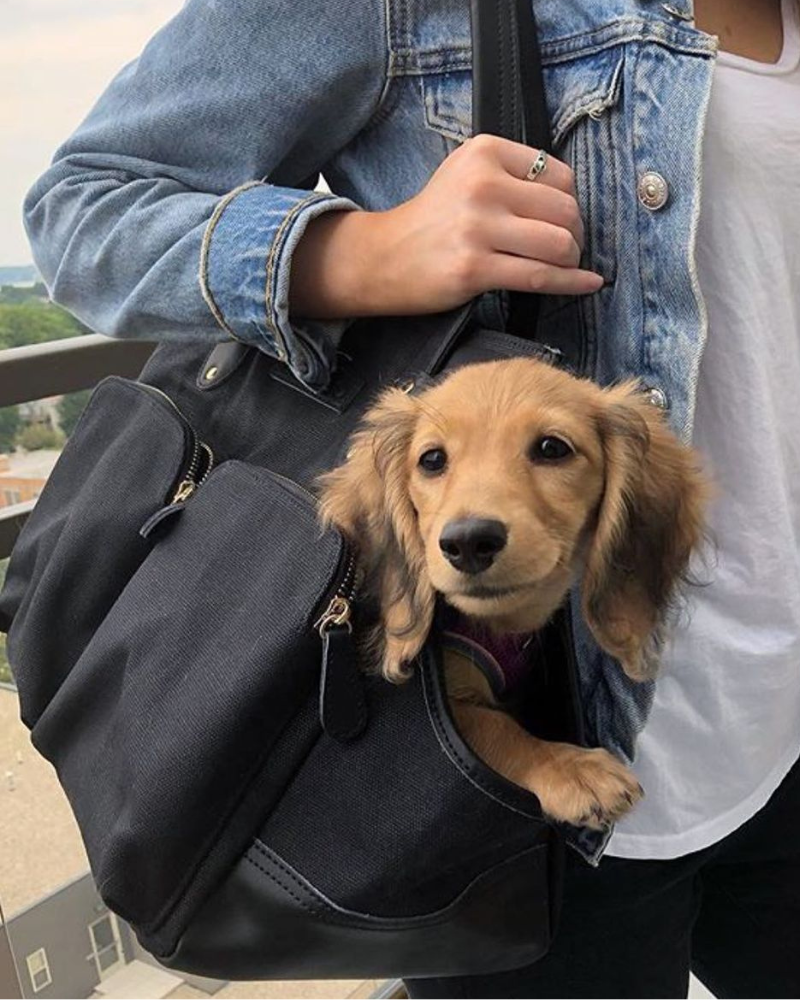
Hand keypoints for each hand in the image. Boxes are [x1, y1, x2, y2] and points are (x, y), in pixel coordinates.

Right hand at [290, 134, 603, 317]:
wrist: (382, 257)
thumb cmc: (433, 221)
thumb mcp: (466, 175)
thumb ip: (514, 177)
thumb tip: (573, 204)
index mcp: (485, 152)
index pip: (560, 176)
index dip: (569, 204)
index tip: (559, 223)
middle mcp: (482, 184)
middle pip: (565, 210)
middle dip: (574, 234)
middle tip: (564, 250)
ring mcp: (477, 227)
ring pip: (558, 244)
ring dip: (570, 261)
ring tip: (560, 267)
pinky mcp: (474, 268)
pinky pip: (540, 277)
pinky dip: (571, 283)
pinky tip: (589, 283)